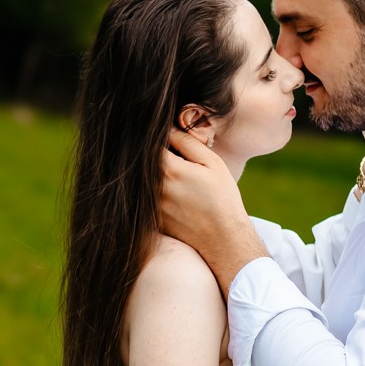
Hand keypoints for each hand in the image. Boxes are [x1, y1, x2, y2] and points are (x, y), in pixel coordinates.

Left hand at [159, 132, 265, 293]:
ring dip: (152, 174)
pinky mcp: (151, 218)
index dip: (156, 137)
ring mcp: (150, 205)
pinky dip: (152, 192)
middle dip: (153, 155)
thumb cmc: (221, 198)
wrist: (222, 238)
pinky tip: (174, 195)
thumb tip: (168, 128)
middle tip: (170, 156)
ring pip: (142, 180)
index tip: (164, 138)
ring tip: (176, 178)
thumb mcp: (212, 163)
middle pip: (143, 162)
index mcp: (169, 169)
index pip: (149, 143)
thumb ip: (187, 142)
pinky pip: (145, 198)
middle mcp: (154, 187)